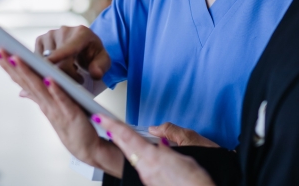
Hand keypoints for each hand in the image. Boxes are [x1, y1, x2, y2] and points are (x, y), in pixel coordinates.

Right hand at [0, 49, 123, 177]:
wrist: (87, 145)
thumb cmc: (74, 120)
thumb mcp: (55, 107)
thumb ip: (40, 97)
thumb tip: (22, 90)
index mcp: (43, 100)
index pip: (25, 82)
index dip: (11, 68)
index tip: (0, 53)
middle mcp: (46, 104)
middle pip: (28, 82)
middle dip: (14, 66)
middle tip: (0, 50)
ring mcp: (56, 110)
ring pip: (41, 89)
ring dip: (30, 74)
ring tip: (18, 58)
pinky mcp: (71, 113)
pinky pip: (63, 99)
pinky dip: (55, 90)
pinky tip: (49, 79)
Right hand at [35, 25, 110, 82]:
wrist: (86, 46)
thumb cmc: (94, 55)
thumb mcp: (103, 61)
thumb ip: (101, 67)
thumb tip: (96, 74)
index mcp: (82, 33)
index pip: (70, 47)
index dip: (59, 55)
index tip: (49, 62)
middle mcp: (64, 30)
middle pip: (57, 61)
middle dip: (66, 75)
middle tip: (78, 79)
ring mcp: (50, 34)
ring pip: (46, 63)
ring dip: (56, 73)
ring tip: (71, 69)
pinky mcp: (40, 40)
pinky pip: (38, 61)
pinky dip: (46, 68)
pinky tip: (59, 66)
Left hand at [97, 115, 215, 185]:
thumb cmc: (196, 181)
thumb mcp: (186, 155)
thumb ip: (169, 147)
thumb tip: (160, 141)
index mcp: (154, 158)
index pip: (128, 137)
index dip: (114, 126)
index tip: (102, 118)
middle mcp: (147, 169)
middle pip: (126, 146)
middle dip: (113, 132)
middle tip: (102, 121)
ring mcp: (148, 178)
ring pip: (132, 156)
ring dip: (124, 143)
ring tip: (116, 132)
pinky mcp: (151, 184)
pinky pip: (140, 165)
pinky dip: (135, 154)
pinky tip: (136, 151)